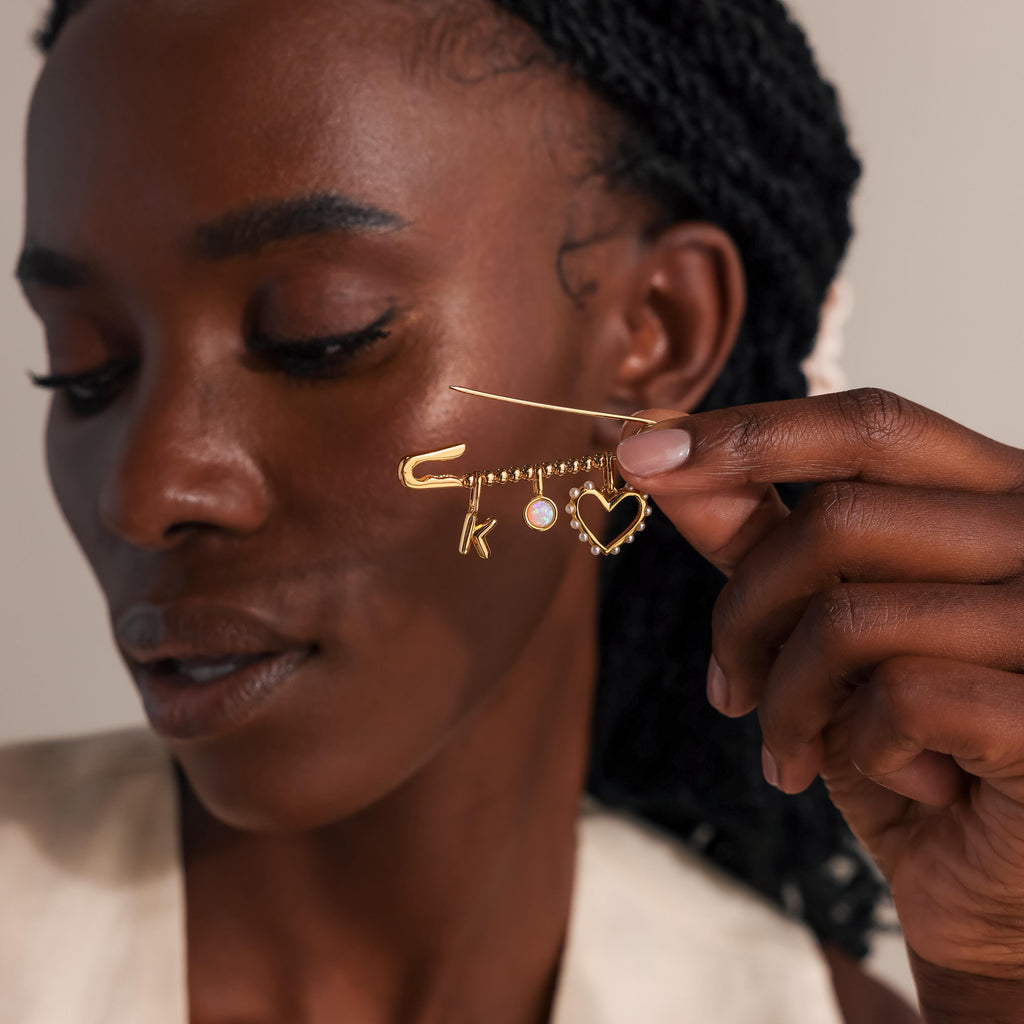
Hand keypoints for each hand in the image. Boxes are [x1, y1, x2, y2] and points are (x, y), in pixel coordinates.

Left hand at [615, 389, 1023, 988]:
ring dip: (786, 699)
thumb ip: (759, 537)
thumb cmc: (913, 744)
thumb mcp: (824, 628)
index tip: (636, 451)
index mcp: (999, 499)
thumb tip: (662, 460)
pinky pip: (900, 698)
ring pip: (851, 616)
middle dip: (744, 611)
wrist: (996, 882)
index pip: (869, 426)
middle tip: (725, 689)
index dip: (746, 433)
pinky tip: (898, 785)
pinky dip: (859, 750)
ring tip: (791, 749)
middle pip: (838, 520)